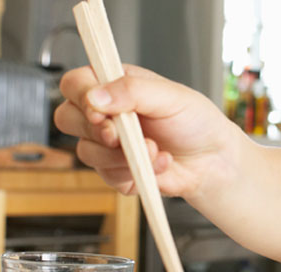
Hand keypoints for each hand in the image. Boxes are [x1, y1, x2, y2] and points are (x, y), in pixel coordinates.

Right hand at [54, 64, 241, 200]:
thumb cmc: (195, 122)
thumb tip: (95, 96)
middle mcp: (105, 114)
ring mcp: (107, 145)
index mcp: (114, 86)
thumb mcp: (170, 96)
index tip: (100, 110)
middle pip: (66, 119)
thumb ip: (133, 90)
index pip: (74, 84)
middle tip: (121, 136)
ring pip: (86, 152)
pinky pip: (107, 178)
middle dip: (96, 131)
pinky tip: (160, 164)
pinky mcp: (116, 172)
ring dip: (122, 156)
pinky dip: (136, 173)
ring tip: (156, 150)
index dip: (80, 97)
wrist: (213, 160)